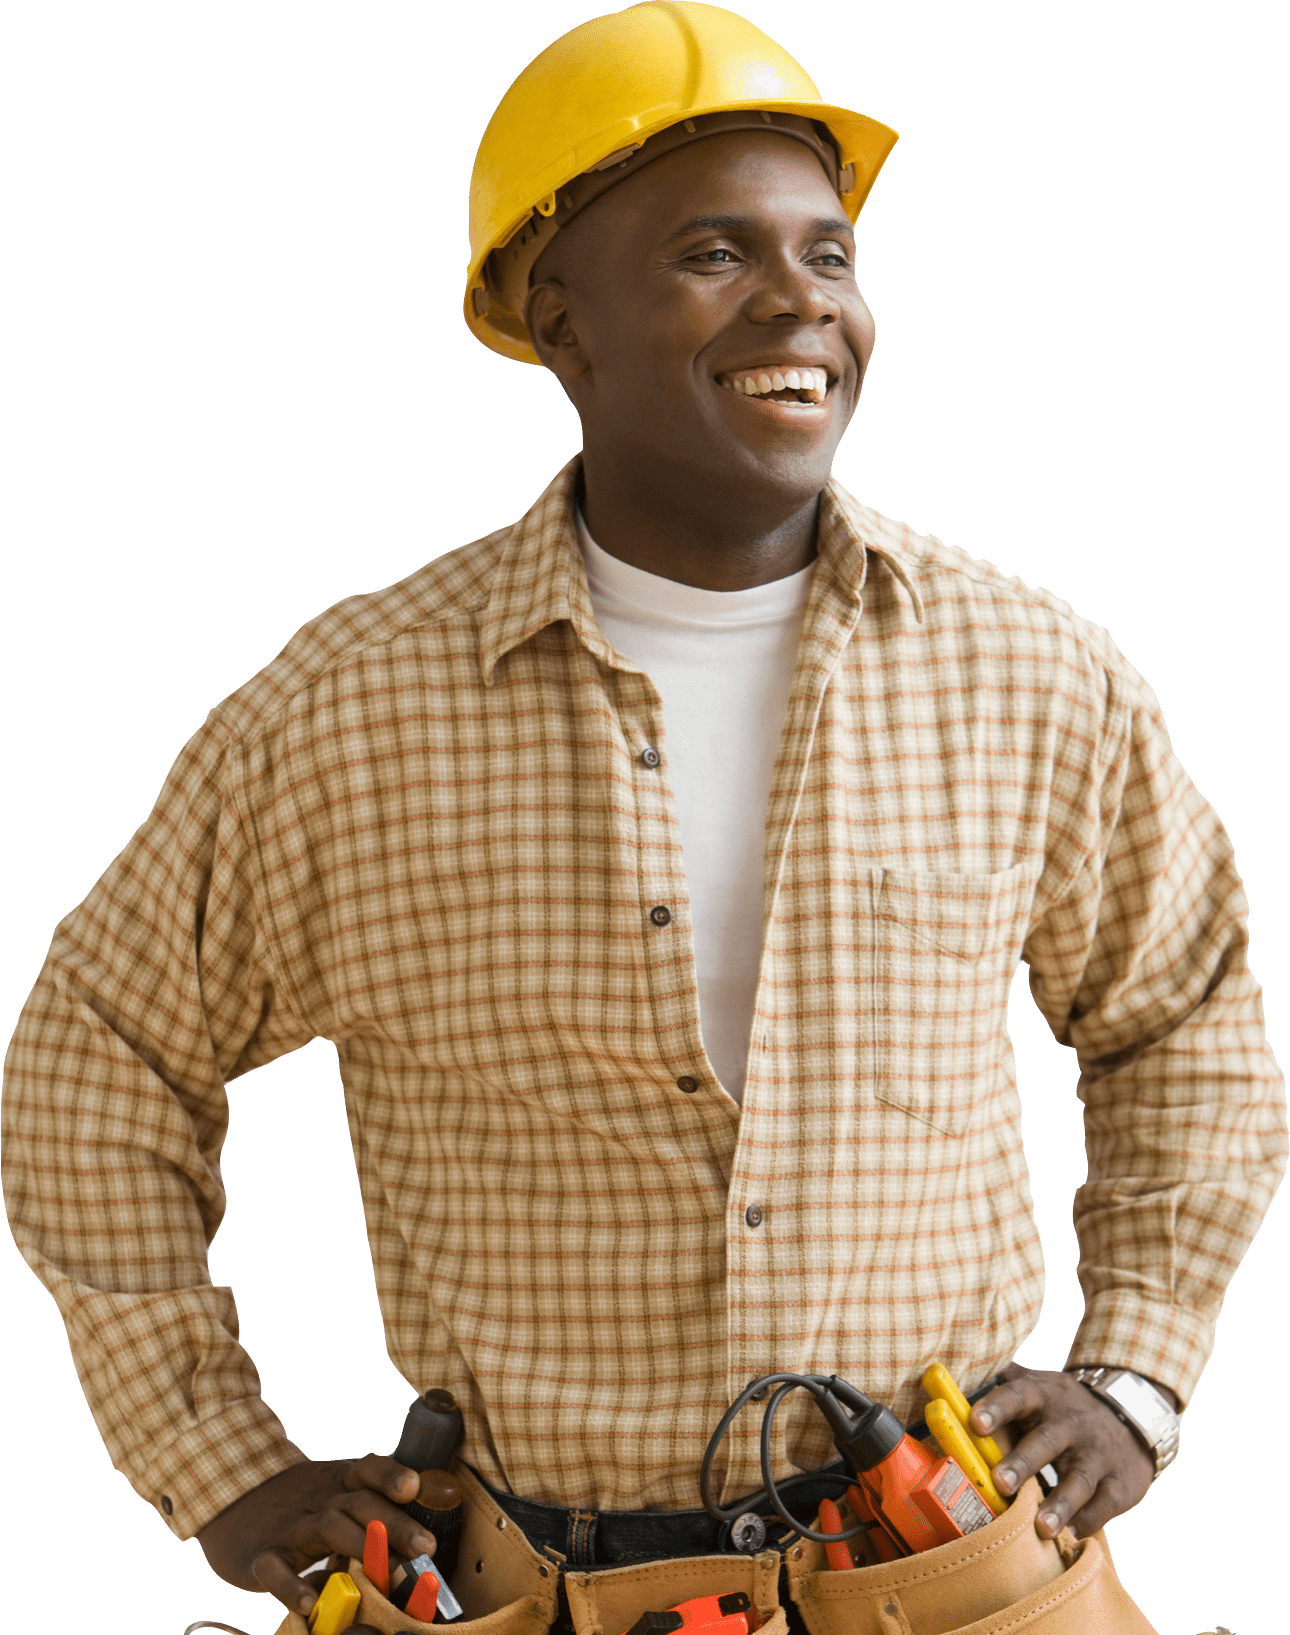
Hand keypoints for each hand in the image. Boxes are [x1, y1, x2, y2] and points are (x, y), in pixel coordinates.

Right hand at [196, 1454, 435, 1618]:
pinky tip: (310, 1603)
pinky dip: (292, 1586)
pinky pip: (275, 1570)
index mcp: (337, 1481)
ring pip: (327, 1528)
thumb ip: (366, 1505)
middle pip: (359, 1504)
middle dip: (395, 1524)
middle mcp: (317, 1498)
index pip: (367, 1468)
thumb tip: (420, 1530)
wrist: (230, 1500)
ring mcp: (289, 1526)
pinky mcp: (260, 1556)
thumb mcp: (331, 1491)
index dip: (391, 1474)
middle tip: (426, 1546)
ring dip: (360, 1548)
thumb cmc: (296, 1502)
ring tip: (386, 1573)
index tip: (415, 1487)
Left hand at [968, 1363, 1175, 1540]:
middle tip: (1000, 1482)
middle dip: (1023, 1462)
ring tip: (1041, 1526)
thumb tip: (947, 1380)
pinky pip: (1105, 1504)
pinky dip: (1089, 1520)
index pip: (1018, 1396)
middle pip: (1047, 1441)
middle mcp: (1071, 1423)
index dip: (997, 1408)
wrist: (1130, 1415)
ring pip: (1079, 1478)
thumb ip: (1000, 1386)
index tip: (976, 1423)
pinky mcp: (1119, 1483)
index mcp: (1043, 1396)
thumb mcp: (1037, 1387)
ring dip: (1060, 1503)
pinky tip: (1072, 1534)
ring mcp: (1098, 1454)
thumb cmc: (1063, 1407)